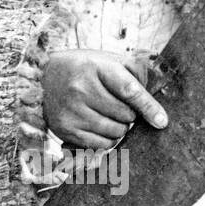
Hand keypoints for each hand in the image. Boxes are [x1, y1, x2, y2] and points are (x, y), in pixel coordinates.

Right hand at [41, 49, 168, 149]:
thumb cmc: (84, 69)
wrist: (42, 79)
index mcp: (96, 68)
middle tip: (117, 106)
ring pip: (115, 133)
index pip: (128, 90)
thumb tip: (152, 100)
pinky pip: (101, 145)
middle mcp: (81, 89)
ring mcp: (72, 111)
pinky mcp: (65, 130)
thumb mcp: (106, 60)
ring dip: (119, 128)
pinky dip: (107, 140)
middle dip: (129, 114)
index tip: (162, 121)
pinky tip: (100, 127)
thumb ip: (133, 71)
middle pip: (125, 116)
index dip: (148, 106)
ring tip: (107, 115)